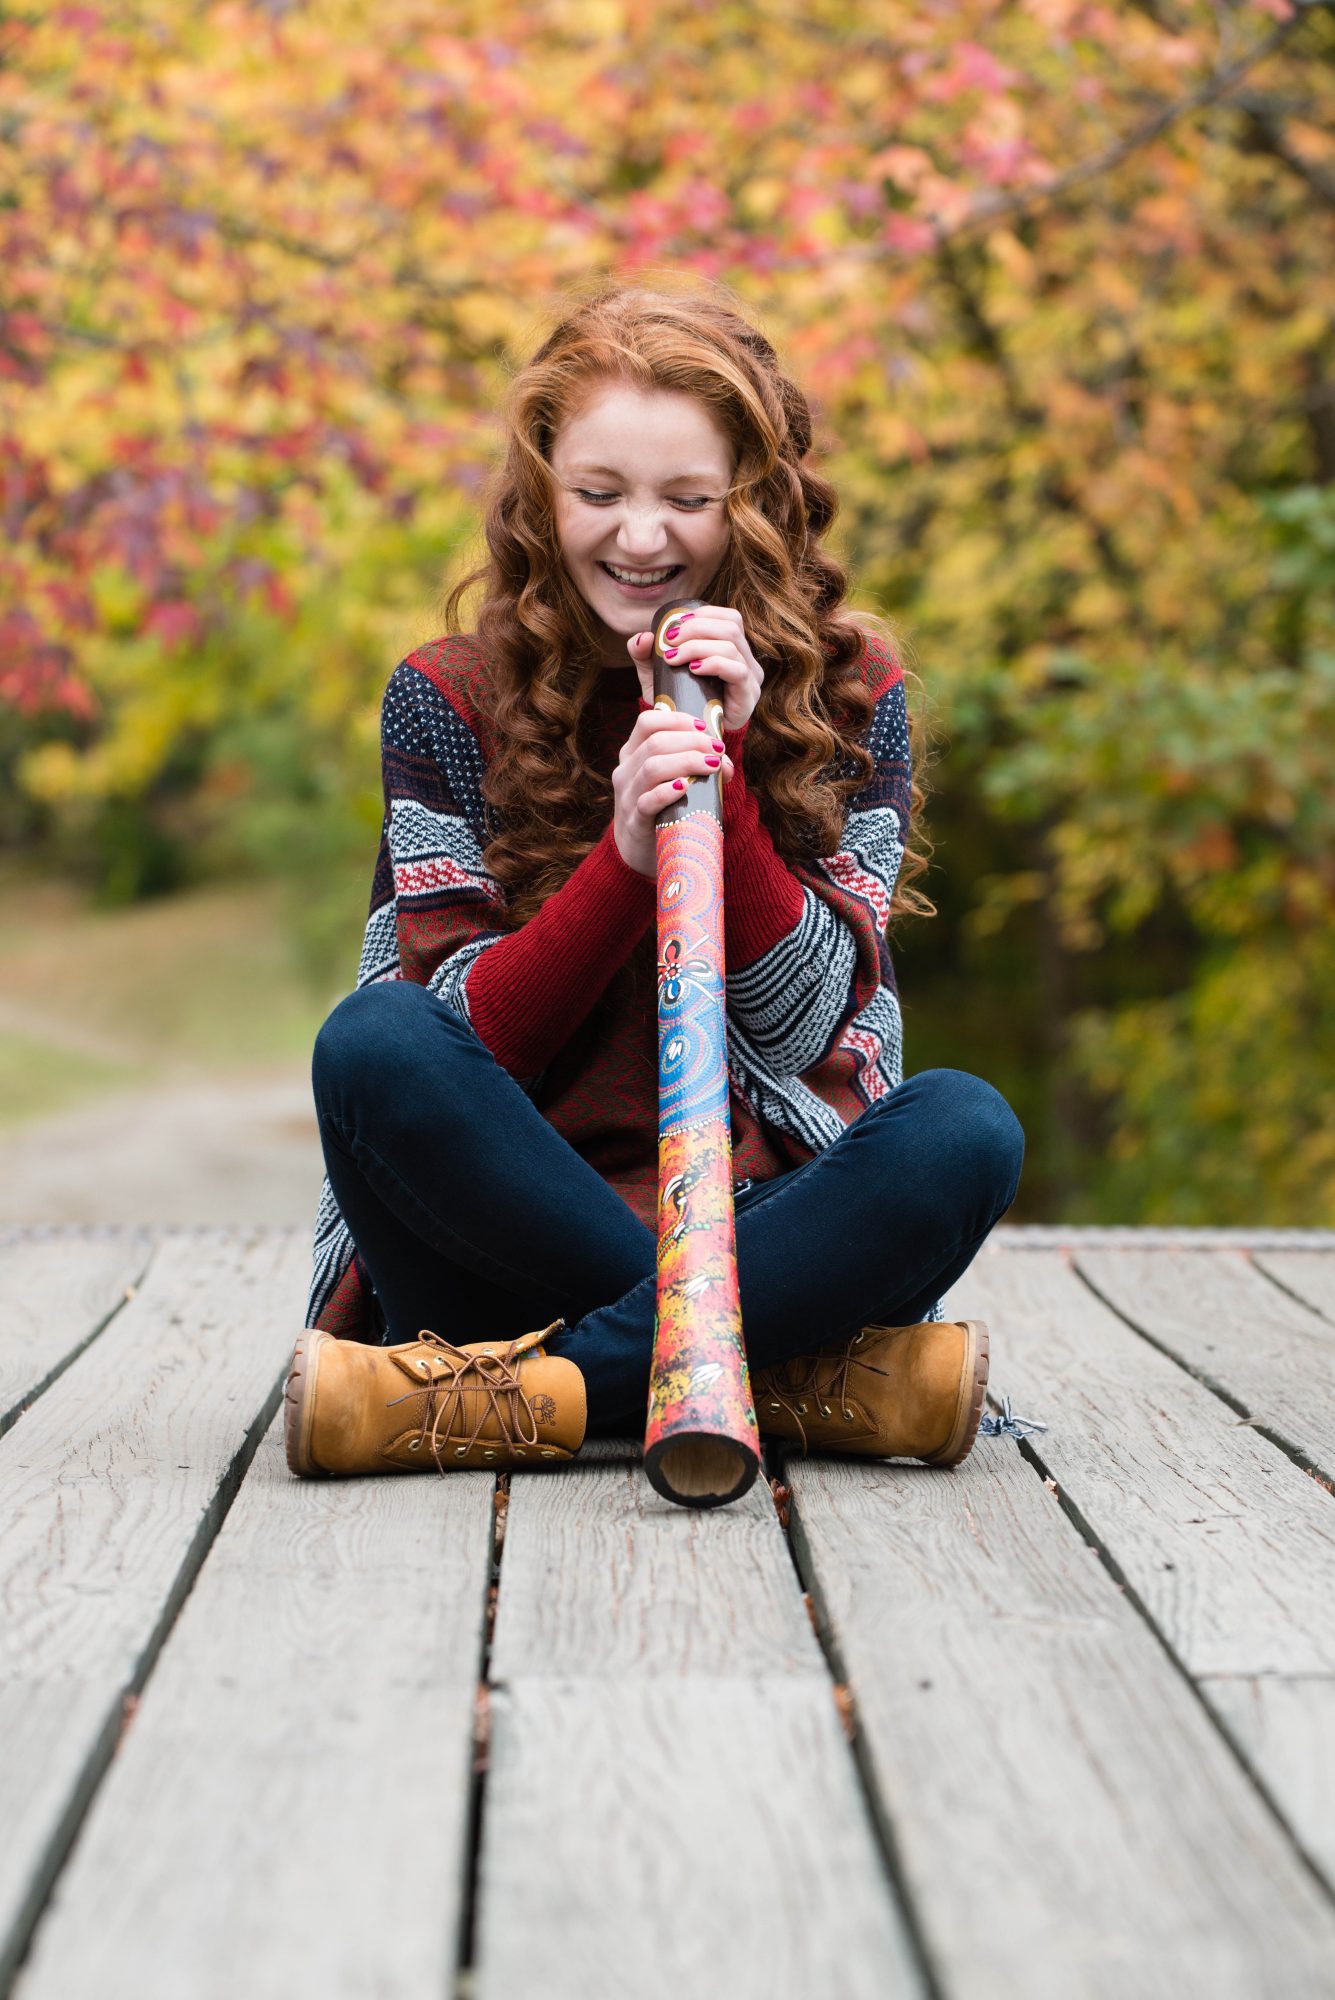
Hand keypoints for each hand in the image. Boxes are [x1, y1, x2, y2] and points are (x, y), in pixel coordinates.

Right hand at [611, 708, 734, 878]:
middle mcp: (626, 771)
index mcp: (632, 754)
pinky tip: (687, 787)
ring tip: (712, 765)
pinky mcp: (634, 821)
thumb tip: (725, 763)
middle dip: (692, 741)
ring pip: (652, 767)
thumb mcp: (672, 781)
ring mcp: (627, 796)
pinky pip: (648, 801)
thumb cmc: (661, 809)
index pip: (647, 722)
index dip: (677, 720)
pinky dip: (668, 791)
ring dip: (687, 762)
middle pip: (655, 742)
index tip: (704, 727)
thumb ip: (696, 766)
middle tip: (717, 749)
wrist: (637, 852)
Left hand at [626, 604, 763, 731]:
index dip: (704, 614)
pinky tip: (694, 670)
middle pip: (730, 626)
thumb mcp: (657, 675)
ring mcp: (751, 678)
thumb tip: (644, 636)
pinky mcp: (748, 695)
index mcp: (732, 648)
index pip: (729, 618)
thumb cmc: (679, 701)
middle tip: (670, 640)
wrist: (690, 738)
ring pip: (731, 646)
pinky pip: (737, 670)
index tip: (675, 625)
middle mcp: (746, 660)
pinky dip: (713, 663)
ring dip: (697, 646)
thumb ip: (645, 655)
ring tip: (673, 657)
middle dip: (696, 628)